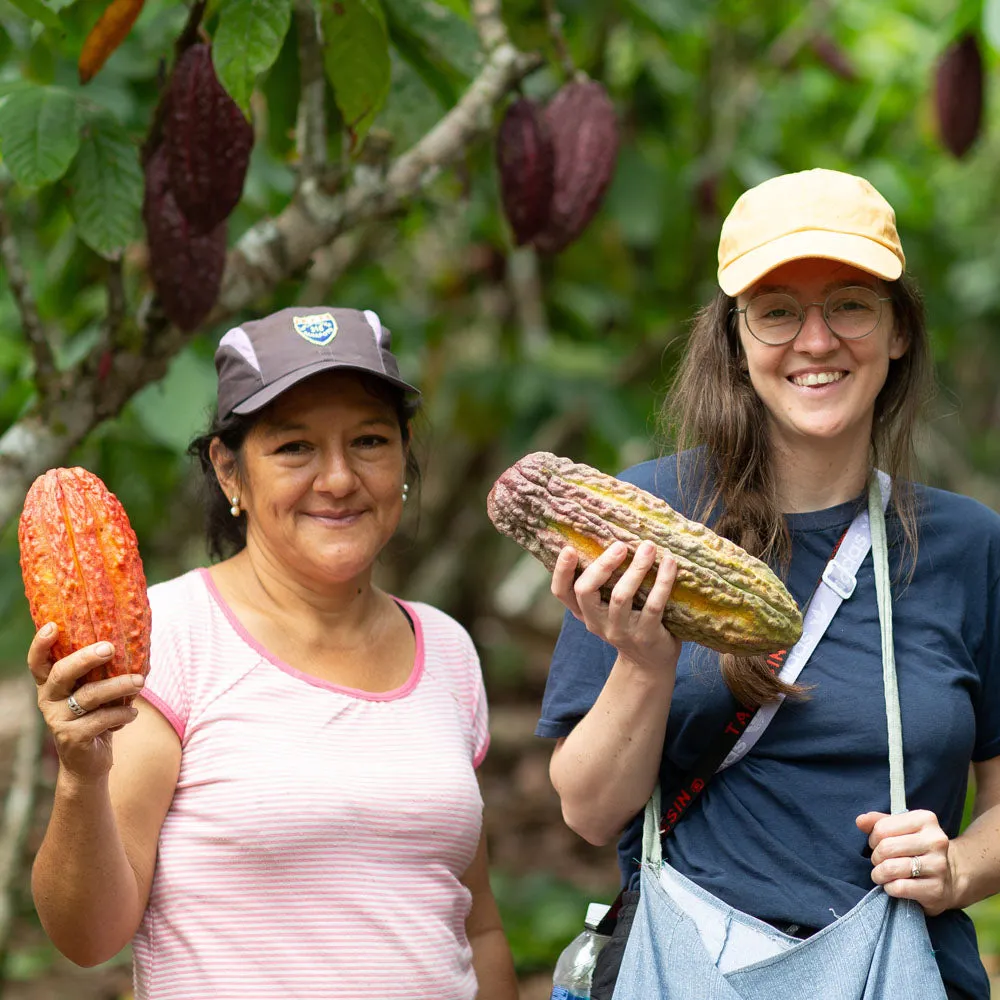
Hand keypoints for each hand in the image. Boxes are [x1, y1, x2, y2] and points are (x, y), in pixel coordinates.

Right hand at [27, 623, 145, 782]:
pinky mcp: (72, 737)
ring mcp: (57, 719)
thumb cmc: (96, 716)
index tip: (52, 626)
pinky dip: (122, 714)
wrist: (89, 762)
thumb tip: (136, 644)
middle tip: (110, 648)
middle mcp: (48, 699)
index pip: (38, 662)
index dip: (41, 644)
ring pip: (89, 695)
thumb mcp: (95, 692)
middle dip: (86, 658)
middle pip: (61, 672)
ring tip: (140, 682)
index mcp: (51, 684)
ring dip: (119, 686)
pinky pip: (101, 719)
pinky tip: (132, 713)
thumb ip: (103, 671)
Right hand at [551, 540, 681, 675]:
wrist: (650, 663)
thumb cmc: (630, 622)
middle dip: (602, 565)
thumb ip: (604, 582)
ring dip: (635, 569)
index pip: (561, 592)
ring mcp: (620, 631)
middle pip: (586, 591)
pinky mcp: (646, 636)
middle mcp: (596, 622)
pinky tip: (669, 563)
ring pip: (620, 596)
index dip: (561, 571)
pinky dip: (662, 582)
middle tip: (620, 545)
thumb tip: (612, 536)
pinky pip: (653, 605)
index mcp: (584, 612)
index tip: (570, 549)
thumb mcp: (608, 607)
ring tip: (648, 547)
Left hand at [856, 809, 955, 915]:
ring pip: (891, 868)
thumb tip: (860, 821)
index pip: (882, 828)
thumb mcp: (900, 829)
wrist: (951, 877)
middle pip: (886, 848)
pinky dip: (889, 888)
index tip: (878, 845)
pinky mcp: (937, 889)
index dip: (873, 839)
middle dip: (876, 857)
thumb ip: (878, 822)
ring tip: (882, 874)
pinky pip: (899, 888)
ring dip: (879, 874)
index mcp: (926, 819)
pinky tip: (893, 886)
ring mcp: (939, 866)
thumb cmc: (916, 848)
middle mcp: (936, 840)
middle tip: (879, 861)